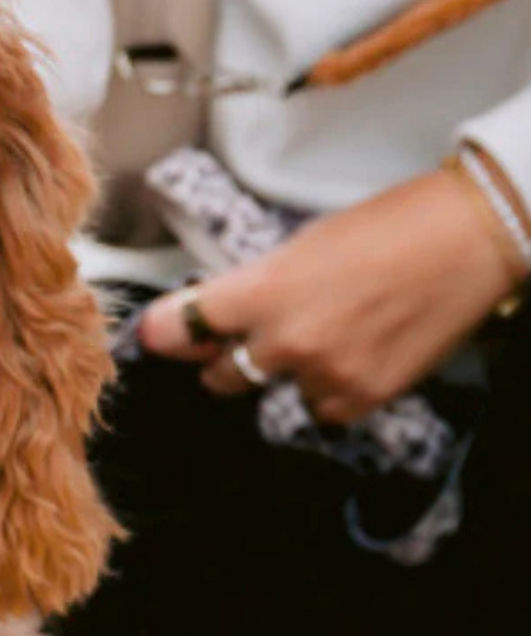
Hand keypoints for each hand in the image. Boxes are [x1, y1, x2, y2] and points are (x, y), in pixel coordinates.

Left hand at [140, 167, 521, 423]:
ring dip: (286, 375)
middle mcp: (283, 342)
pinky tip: (353, 354)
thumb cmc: (390, 226)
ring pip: (271, 395)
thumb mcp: (299, 246)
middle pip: (217, 374)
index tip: (162, 336)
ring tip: (325, 336)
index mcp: (259, 292)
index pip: (175, 329)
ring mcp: (322, 375)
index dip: (165, 334)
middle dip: (229, 357)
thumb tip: (215, 314)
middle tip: (257, 335)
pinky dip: (329, 390)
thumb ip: (251, 287)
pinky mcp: (361, 398)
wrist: (472, 238)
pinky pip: (320, 410)